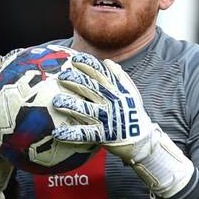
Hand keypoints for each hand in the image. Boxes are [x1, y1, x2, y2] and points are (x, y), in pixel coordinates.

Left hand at [51, 52, 194, 198]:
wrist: (142, 139)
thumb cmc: (132, 113)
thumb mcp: (130, 93)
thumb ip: (119, 77)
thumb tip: (107, 62)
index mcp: (117, 90)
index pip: (102, 73)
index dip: (88, 65)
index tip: (75, 59)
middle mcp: (112, 102)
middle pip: (91, 89)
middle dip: (75, 81)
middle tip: (61, 76)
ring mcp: (107, 119)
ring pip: (86, 110)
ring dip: (70, 105)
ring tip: (56, 101)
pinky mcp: (104, 135)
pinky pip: (85, 134)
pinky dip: (72, 134)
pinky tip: (57, 133)